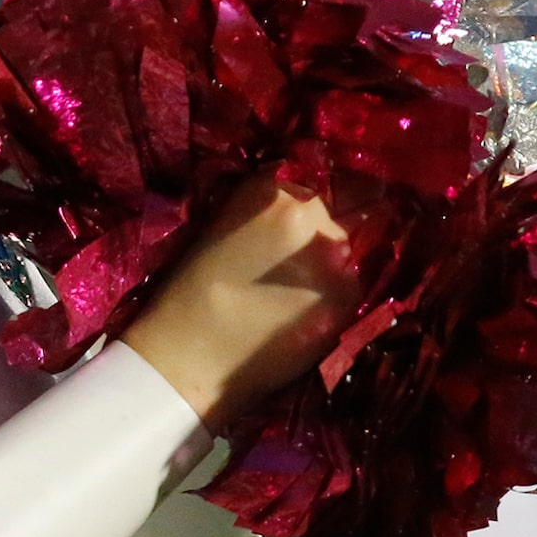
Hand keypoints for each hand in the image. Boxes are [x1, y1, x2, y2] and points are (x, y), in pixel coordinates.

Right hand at [116, 177, 359, 420]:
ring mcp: (336, 254)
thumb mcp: (221, 226)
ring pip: (342, 250)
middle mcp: (312, 212)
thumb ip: (264, 210)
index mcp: (273, 189)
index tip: (283, 230)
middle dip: (314, 235)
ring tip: (291, 292)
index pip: (305, 183)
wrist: (190, 354)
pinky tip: (298, 313)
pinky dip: (329, 295)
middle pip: (330, 214)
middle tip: (286, 264)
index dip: (296, 209)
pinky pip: (347, 284)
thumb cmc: (188, 292)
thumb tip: (291, 209)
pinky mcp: (348, 295)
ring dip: (325, 265)